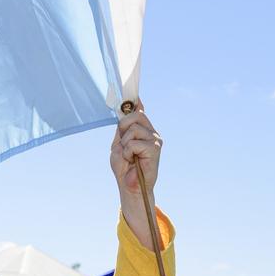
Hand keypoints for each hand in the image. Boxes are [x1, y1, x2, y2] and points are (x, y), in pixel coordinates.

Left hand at [109, 104, 161, 244]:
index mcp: (142, 129)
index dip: (134, 99)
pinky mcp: (155, 148)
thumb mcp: (119, 144)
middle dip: (122, 129)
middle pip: (133, 116)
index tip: (132, 89)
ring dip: (124, 145)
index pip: (139, 109)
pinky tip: (133, 160)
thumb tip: (130, 109)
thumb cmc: (124, 167)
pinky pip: (133, 143)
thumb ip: (122, 127)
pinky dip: (127, 152)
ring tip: (129, 156)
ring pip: (132, 130)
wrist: (130, 186)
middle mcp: (151, 132)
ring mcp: (155, 139)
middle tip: (124, 146)